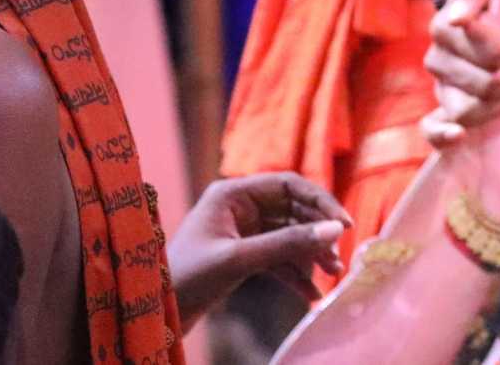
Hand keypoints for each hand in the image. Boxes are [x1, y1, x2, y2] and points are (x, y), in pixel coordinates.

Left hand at [167, 172, 351, 323]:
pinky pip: (280, 258)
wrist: (155, 314)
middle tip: (337, 258)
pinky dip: (296, 274)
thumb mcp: (238, 259)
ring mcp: (243, 232)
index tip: (343, 225)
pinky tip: (310, 293)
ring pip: (290, 236)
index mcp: (232, 194)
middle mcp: (240, 208)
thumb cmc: (185, 278)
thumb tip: (335, 230)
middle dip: (317, 235)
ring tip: (331, 276)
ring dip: (311, 256)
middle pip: (294, 211)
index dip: (320, 202)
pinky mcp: (244, 255)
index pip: (289, 185)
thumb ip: (288, 243)